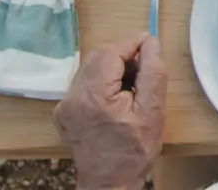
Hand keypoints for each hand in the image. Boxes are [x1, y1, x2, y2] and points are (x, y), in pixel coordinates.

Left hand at [54, 34, 166, 189]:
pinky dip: (101, 81)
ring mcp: (64, 105)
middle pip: (97, 56)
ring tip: (131, 86)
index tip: (151, 43)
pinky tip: (116, 98)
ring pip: (90, 67)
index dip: (132, 43)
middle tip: (144, 67)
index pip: (111, 51)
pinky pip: (83, 83)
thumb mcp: (153, 111)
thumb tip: (151, 42)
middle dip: (122, 54)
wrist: (109, 184)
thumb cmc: (134, 151)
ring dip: (112, 67)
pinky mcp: (63, 112)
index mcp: (94, 96)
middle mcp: (73, 97)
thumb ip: (153, 72)